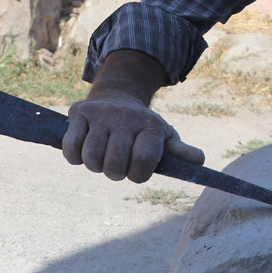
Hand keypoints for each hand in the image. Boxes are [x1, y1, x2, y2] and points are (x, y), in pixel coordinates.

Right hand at [63, 95, 204, 182]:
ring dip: (95, 166)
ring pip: (92, 158)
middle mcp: (127, 116)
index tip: (137, 170)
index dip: (138, 175)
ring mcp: (102, 114)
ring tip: (103, 157)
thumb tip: (199, 161)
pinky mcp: (80, 112)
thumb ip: (180, 152)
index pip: (143, 162)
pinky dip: (75, 157)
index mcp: (151, 125)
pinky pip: (72, 148)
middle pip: (115, 165)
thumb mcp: (164, 137)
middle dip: (116, 173)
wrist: (118, 97)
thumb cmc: (142, 128)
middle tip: (118, 164)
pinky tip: (84, 150)